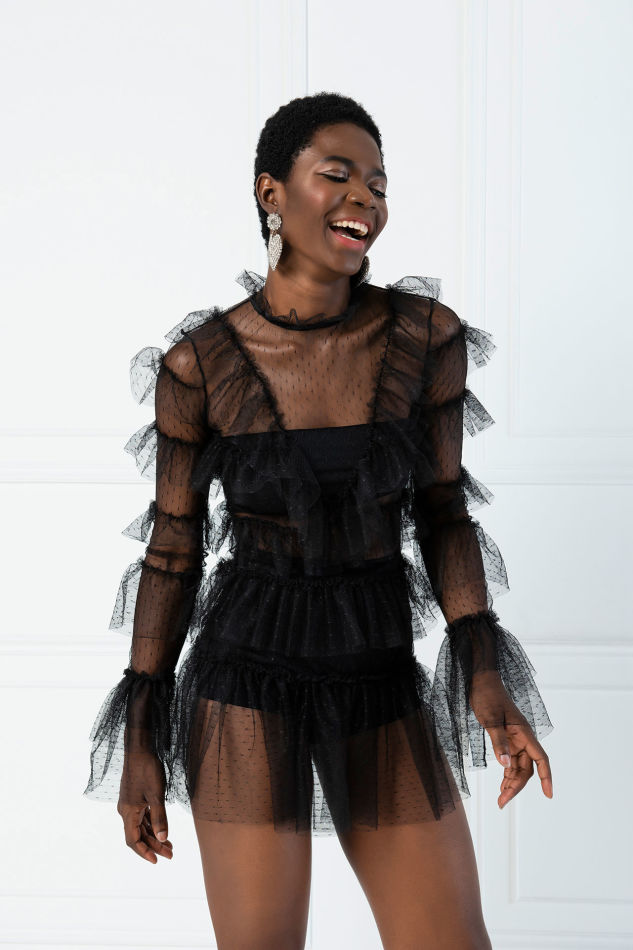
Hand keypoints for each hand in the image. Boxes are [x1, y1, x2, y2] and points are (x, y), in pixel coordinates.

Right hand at [117, 749, 173, 863]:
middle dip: (154, 846)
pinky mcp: (134, 797)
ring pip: (141, 826)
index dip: (144, 852)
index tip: (156, 861)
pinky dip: (152, 825)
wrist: (139, 748)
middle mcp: (126, 810)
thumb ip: (160, 818)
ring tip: (170, 845)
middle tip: (170, 854)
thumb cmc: (147, 769)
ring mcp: (130, 803)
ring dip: (154, 836)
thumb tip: (163, 839)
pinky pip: (142, 816)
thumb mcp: (157, 794)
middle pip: (138, 835)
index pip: (133, 840)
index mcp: (128, 812)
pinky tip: (162, 829)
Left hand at [469, 670, 552, 809]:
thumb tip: (505, 765)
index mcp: (524, 733)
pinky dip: (506, 773)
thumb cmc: (487, 696)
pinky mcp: (506, 738)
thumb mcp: (490, 719)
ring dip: (511, 783)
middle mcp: (522, 738)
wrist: (481, 681)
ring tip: (501, 799)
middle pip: (526, 768)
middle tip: (502, 802)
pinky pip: (510, 760)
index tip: (549, 795)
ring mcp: (515, 739)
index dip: (547, 777)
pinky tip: (502, 784)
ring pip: (518, 767)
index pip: (541, 759)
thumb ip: (498, 742)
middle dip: (516, 787)